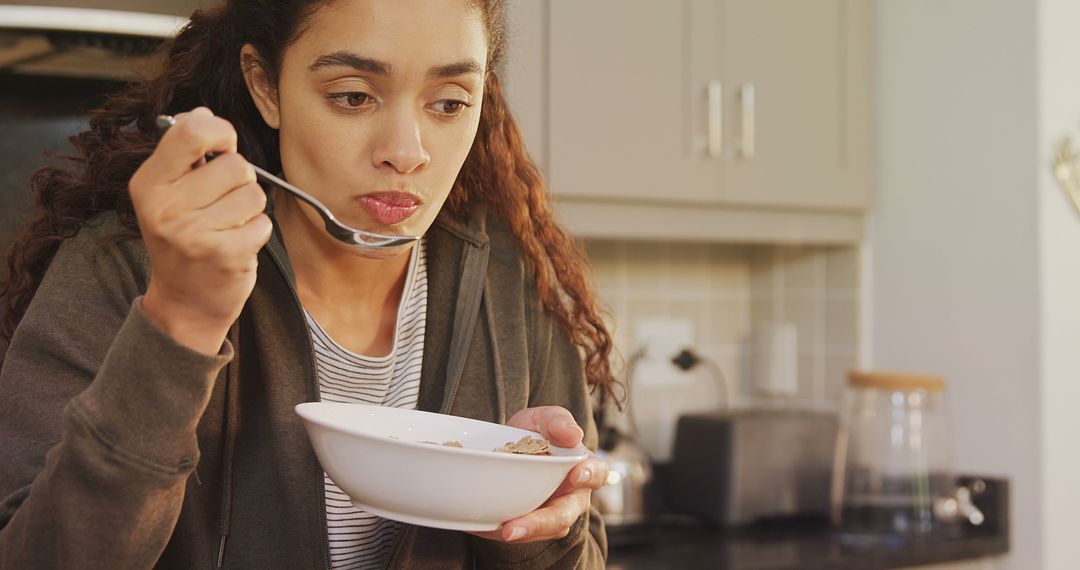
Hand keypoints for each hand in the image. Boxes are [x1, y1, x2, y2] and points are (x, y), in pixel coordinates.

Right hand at [130, 107, 272, 354]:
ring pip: (254, 194)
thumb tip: (203, 113)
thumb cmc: (182, 240)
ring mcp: (194, 233)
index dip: (220, 132)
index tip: (223, 147)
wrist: (185, 302)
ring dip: (250, 209)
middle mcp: (166, 207)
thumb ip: (185, 152)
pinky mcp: (225, 255)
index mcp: (149, 183)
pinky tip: (236, 244)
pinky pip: (263, 222)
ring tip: (228, 225)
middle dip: (240, 181)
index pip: (191, 131)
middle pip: (235, 165)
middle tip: (222, 203)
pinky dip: (257, 232)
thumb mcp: (169, 193)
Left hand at [469, 406, 608, 543]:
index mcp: (582, 468)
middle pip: (564, 515)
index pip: (596, 474)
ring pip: (543, 530)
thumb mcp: (543, 418)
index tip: (576, 475)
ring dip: (525, 531)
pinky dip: (503, 531)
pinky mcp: (526, 524)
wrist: (505, 445)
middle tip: (522, 523)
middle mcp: (569, 497)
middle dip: (543, 521)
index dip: (590, 476)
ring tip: (505, 530)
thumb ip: (558, 421)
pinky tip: (486, 526)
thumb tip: (573, 435)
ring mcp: (548, 514)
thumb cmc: (535, 433)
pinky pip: (519, 533)